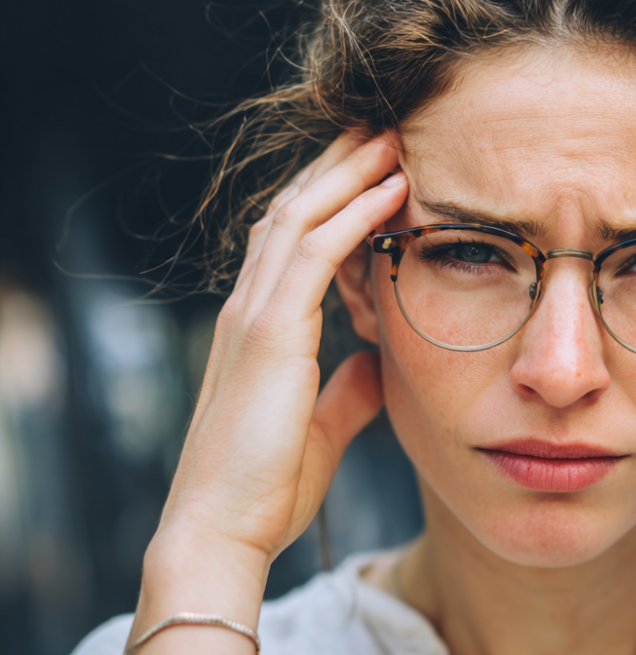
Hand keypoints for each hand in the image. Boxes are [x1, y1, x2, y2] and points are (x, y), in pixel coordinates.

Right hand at [154, 132, 407, 567]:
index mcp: (260, 327)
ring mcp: (255, 316)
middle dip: (338, 164)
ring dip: (350, 172)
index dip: (331, 196)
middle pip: (294, 210)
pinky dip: (355, 215)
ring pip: (302, 217)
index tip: (374, 165)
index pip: (293, 240)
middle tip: (383, 124)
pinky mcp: (269, 334)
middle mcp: (251, 308)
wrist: (222, 530)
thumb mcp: (322, 426)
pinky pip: (316, 254)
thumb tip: (376, 360)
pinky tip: (392, 190)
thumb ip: (347, 388)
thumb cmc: (266, 487)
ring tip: (394, 135)